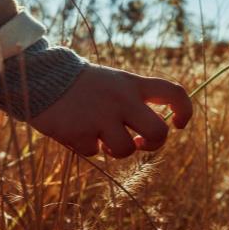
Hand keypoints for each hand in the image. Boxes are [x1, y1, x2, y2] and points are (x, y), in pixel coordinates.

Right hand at [28, 64, 191, 157]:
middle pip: (158, 132)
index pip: (174, 92)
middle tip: (140, 142)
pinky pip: (94, 152)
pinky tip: (77, 130)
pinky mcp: (81, 132)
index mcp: (133, 84)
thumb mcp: (115, 82)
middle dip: (154, 144)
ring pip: (125, 151)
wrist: (43, 77)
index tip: (177, 124)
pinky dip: (88, 146)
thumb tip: (150, 134)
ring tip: (103, 138)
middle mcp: (122, 99)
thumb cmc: (84, 84)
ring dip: (116, 149)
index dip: (185, 111)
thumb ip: (135, 101)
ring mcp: (102, 116)